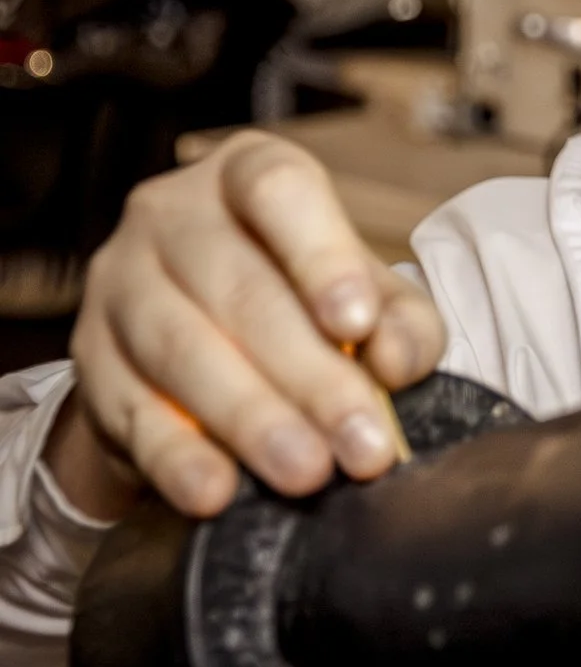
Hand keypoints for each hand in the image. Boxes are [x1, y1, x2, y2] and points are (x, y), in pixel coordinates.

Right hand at [58, 131, 445, 518]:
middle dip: (311, 377)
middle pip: (240, 291)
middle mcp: (170, 214)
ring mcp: (119, 283)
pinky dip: (177, 457)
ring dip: (251, 420)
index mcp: (247, 175)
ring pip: (183, 351)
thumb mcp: (366, 297)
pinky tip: (217, 491)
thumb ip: (402, 322)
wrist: (197, 345)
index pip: (278, 190)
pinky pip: (132, 410)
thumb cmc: (299, 300)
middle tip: (362, 444)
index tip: (358, 325)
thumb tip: (398, 361)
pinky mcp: (91, 357)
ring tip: (307, 473)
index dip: (321, 257)